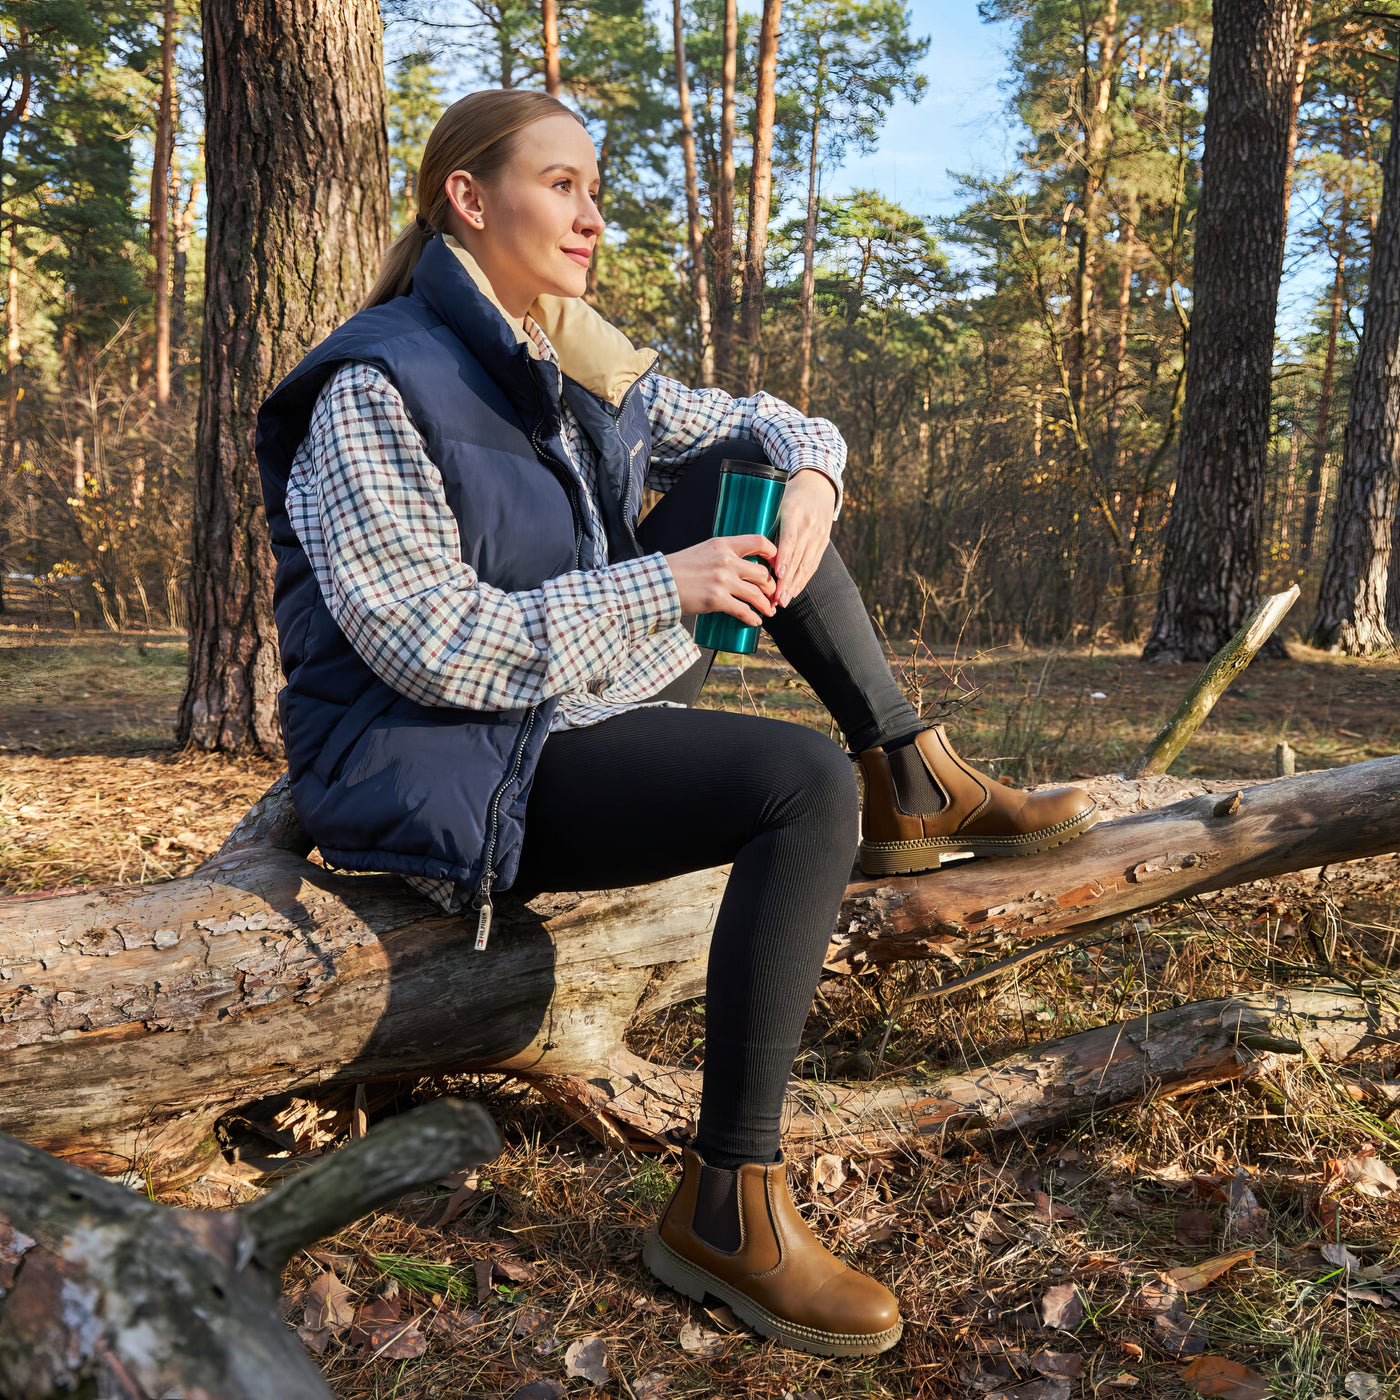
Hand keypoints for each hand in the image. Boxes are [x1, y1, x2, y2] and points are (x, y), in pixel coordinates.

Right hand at [665, 533, 777, 625]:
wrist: (658, 583)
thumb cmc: (679, 569)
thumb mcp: (703, 551)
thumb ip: (722, 555)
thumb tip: (740, 566)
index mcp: (723, 544)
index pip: (758, 541)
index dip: (773, 552)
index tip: (777, 563)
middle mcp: (726, 560)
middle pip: (762, 573)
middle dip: (771, 587)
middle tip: (772, 594)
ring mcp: (722, 580)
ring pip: (756, 594)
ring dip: (766, 605)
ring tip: (769, 611)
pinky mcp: (717, 600)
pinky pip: (743, 610)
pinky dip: (752, 617)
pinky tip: (755, 621)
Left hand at [773, 468, 835, 606]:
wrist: (819, 485)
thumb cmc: (789, 494)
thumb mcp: (776, 501)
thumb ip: (764, 521)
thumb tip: (741, 544)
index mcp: (794, 512)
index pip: (790, 539)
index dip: (784, 558)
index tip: (777, 574)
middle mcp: (809, 525)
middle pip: (798, 557)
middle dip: (787, 581)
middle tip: (775, 599)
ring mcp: (819, 534)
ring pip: (806, 564)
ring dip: (794, 585)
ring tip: (782, 601)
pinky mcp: (823, 541)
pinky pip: (813, 564)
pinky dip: (803, 580)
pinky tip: (793, 592)